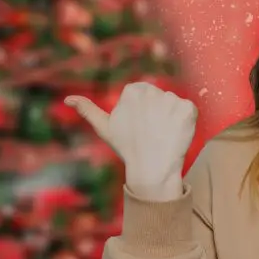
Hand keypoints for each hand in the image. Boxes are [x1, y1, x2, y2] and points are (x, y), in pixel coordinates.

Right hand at [65, 82, 196, 199]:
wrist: (152, 169)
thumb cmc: (127, 147)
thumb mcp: (105, 128)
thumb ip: (88, 110)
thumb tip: (68, 99)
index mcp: (133, 90)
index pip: (142, 93)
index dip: (141, 111)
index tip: (138, 126)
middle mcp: (152, 91)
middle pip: (159, 97)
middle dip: (156, 113)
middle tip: (150, 132)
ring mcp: (172, 100)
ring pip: (173, 104)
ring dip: (171, 118)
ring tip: (162, 134)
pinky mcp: (188, 110)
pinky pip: (189, 111)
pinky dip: (185, 122)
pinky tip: (175, 134)